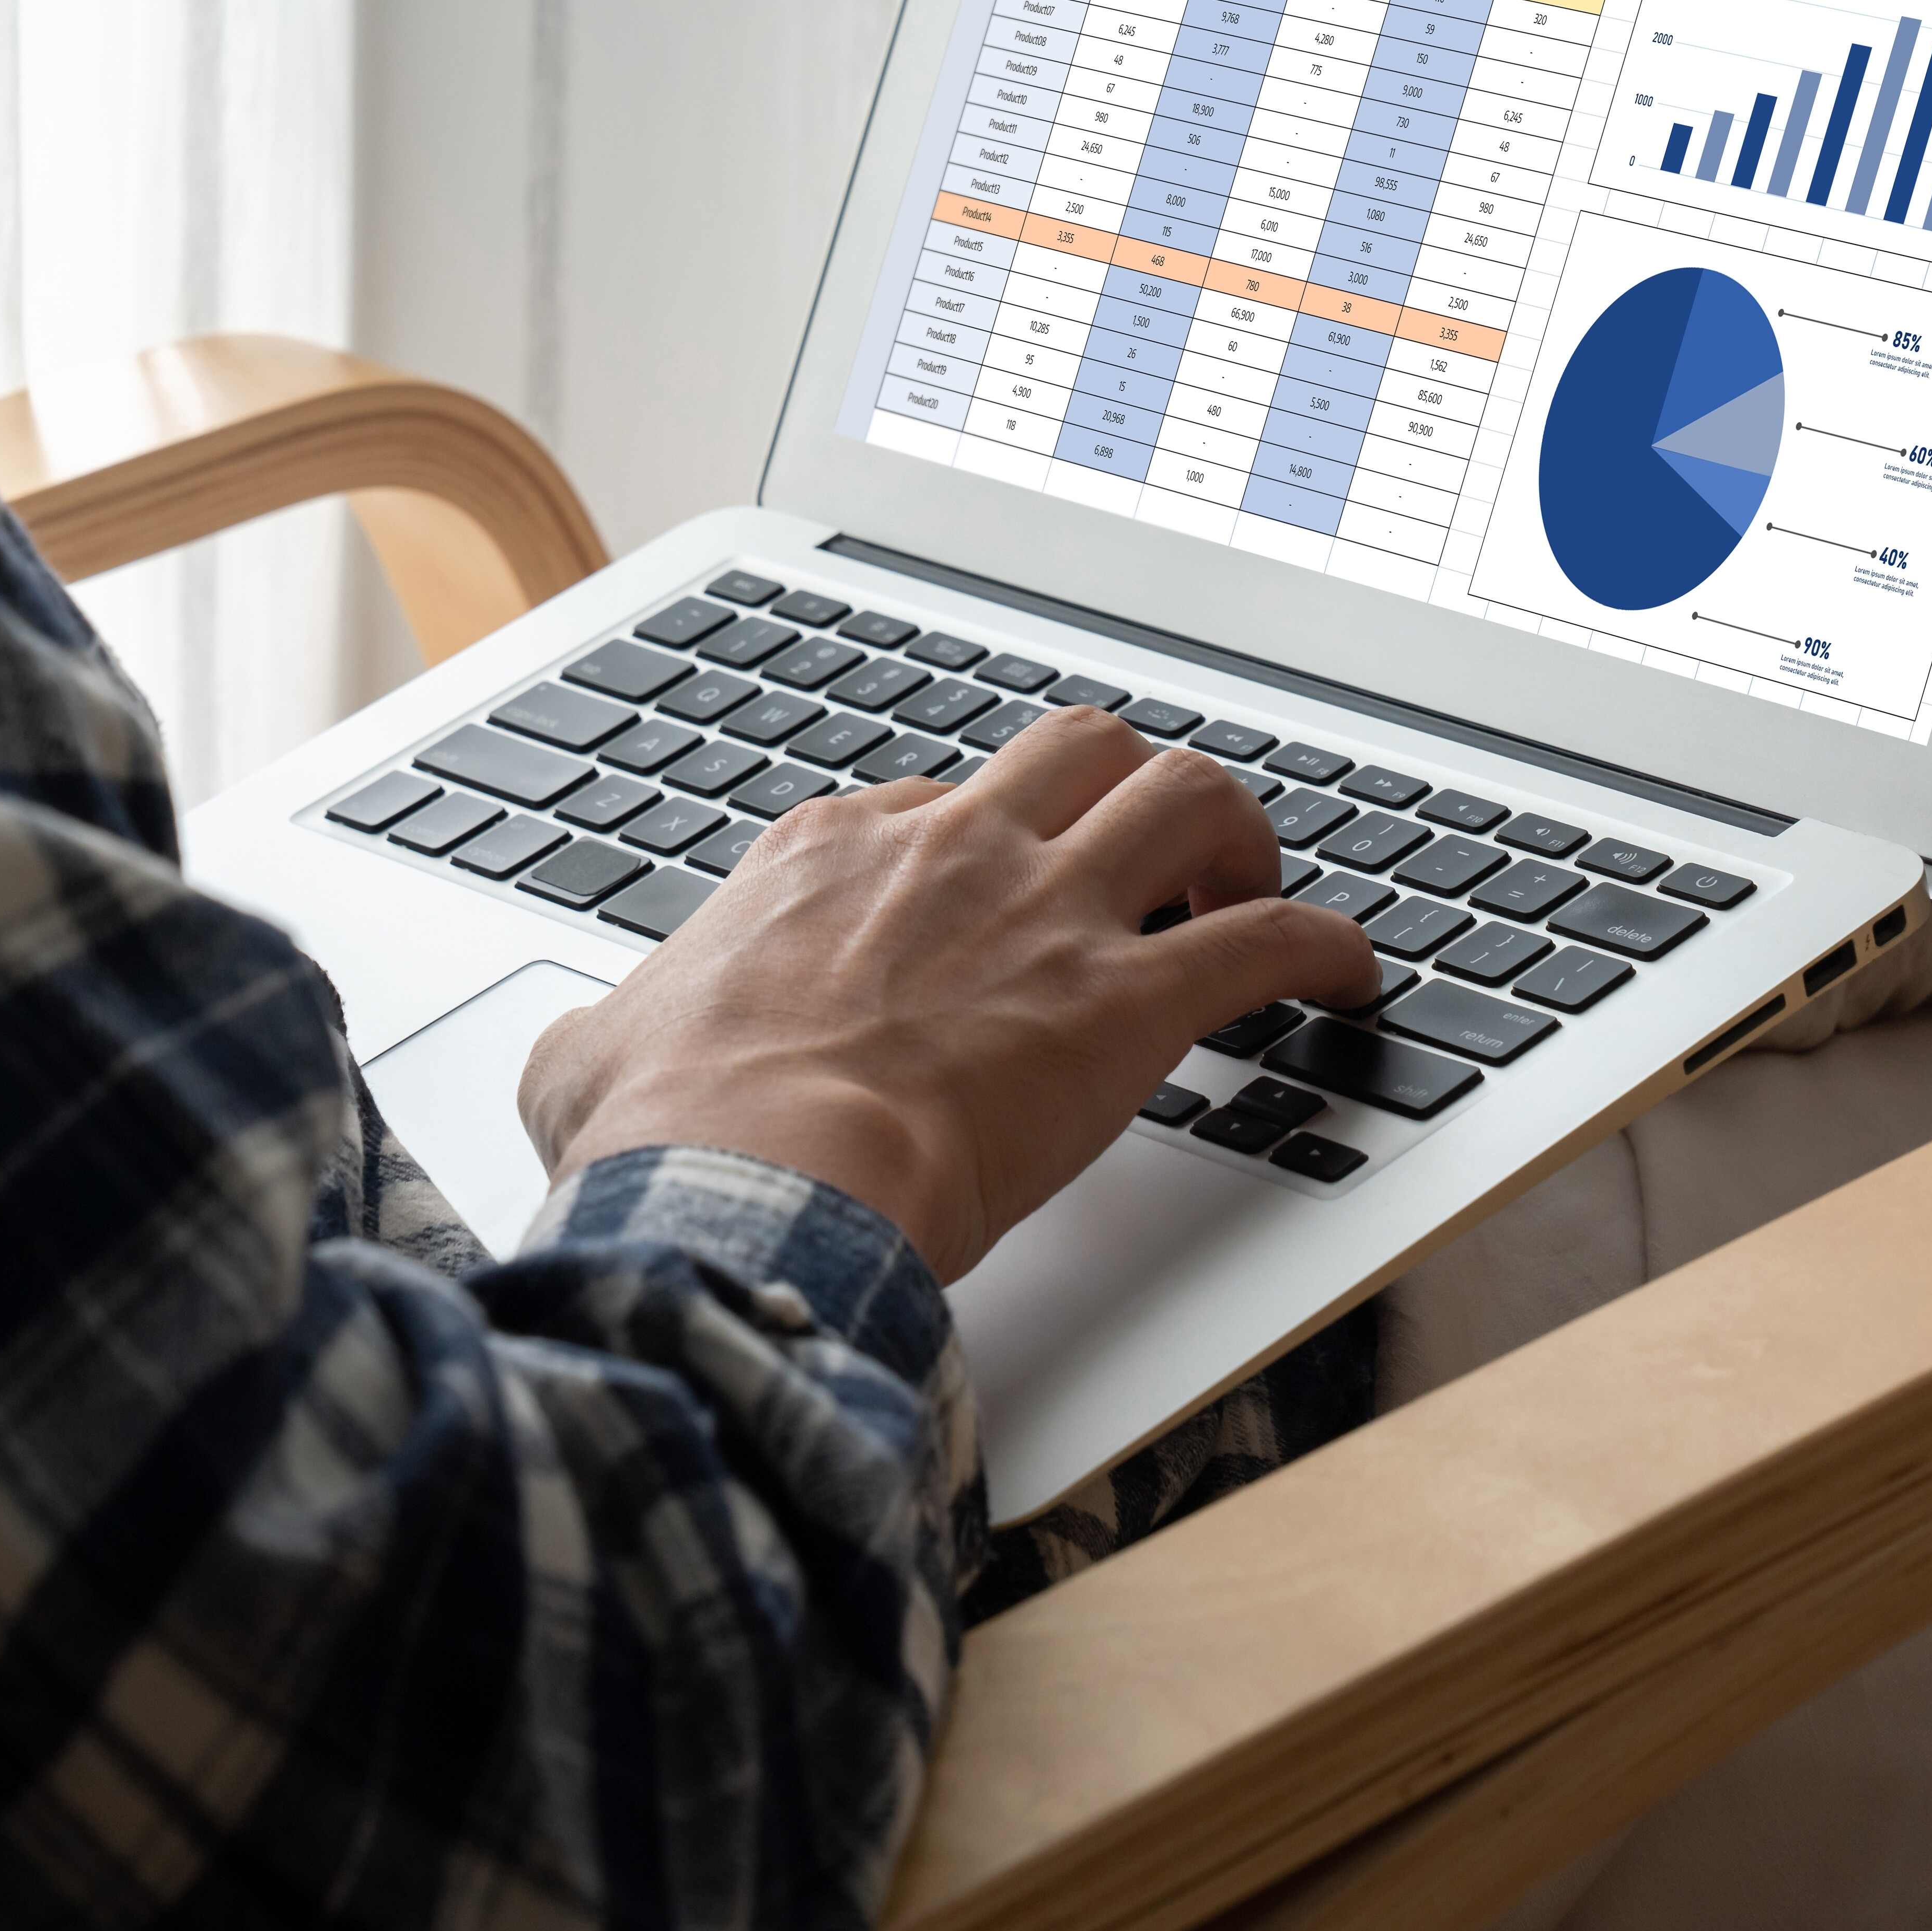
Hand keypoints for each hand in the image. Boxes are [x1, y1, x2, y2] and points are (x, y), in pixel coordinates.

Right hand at [518, 706, 1380, 1279]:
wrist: (753, 1183)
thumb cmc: (674, 1133)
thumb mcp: (584, 1063)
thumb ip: (596, 1039)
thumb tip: (579, 1060)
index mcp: (827, 857)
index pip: (933, 801)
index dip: (979, 846)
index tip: (996, 899)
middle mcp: (947, 853)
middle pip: (1075, 747)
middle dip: (1125, 788)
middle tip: (1150, 858)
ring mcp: (1041, 915)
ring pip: (1184, 794)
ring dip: (1235, 836)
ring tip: (1254, 885)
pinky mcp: (1123, 1004)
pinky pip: (1266, 940)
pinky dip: (1326, 950)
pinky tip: (1352, 978)